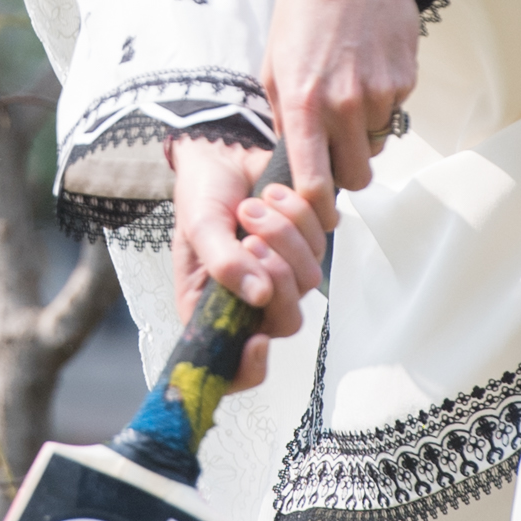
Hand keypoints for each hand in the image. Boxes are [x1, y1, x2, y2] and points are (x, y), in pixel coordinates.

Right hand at [168, 138, 327, 393]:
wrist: (223, 151)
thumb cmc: (200, 194)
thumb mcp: (199, 226)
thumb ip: (223, 263)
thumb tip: (259, 296)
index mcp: (212, 310)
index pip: (234, 368)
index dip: (250, 369)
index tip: (259, 341)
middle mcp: (250, 302)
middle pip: (286, 321)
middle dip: (276, 275)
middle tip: (250, 236)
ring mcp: (281, 276)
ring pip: (308, 279)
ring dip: (284, 235)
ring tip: (255, 204)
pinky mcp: (305, 246)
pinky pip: (322, 242)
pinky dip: (300, 214)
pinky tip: (275, 193)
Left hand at [262, 0, 438, 226]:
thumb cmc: (304, 9)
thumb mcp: (274, 65)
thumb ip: (285, 117)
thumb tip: (295, 158)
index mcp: (304, 105)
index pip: (313, 183)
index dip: (315, 208)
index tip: (316, 213)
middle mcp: (344, 106)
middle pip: (356, 177)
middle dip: (346, 173)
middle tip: (336, 151)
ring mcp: (380, 95)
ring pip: (377, 146)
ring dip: (364, 137)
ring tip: (349, 96)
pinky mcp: (406, 81)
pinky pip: (394, 114)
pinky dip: (381, 105)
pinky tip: (367, 70)